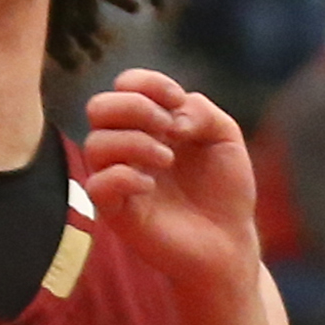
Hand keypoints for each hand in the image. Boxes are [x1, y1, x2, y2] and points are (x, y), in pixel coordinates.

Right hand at [84, 71, 262, 303]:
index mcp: (150, 124)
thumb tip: (171, 118)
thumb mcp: (225, 137)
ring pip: (95, 144)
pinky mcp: (116, 212)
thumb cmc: (225, 190)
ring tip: (167, 159)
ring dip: (134, 142)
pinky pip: (97, 185)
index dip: (148, 83)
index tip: (178, 101)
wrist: (229, 241)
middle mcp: (128, 147)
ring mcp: (119, 179)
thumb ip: (201, 110)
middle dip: (134, 107)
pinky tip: (151, 186)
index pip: (125, 85)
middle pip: (98, 106)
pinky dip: (123, 177)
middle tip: (167, 128)